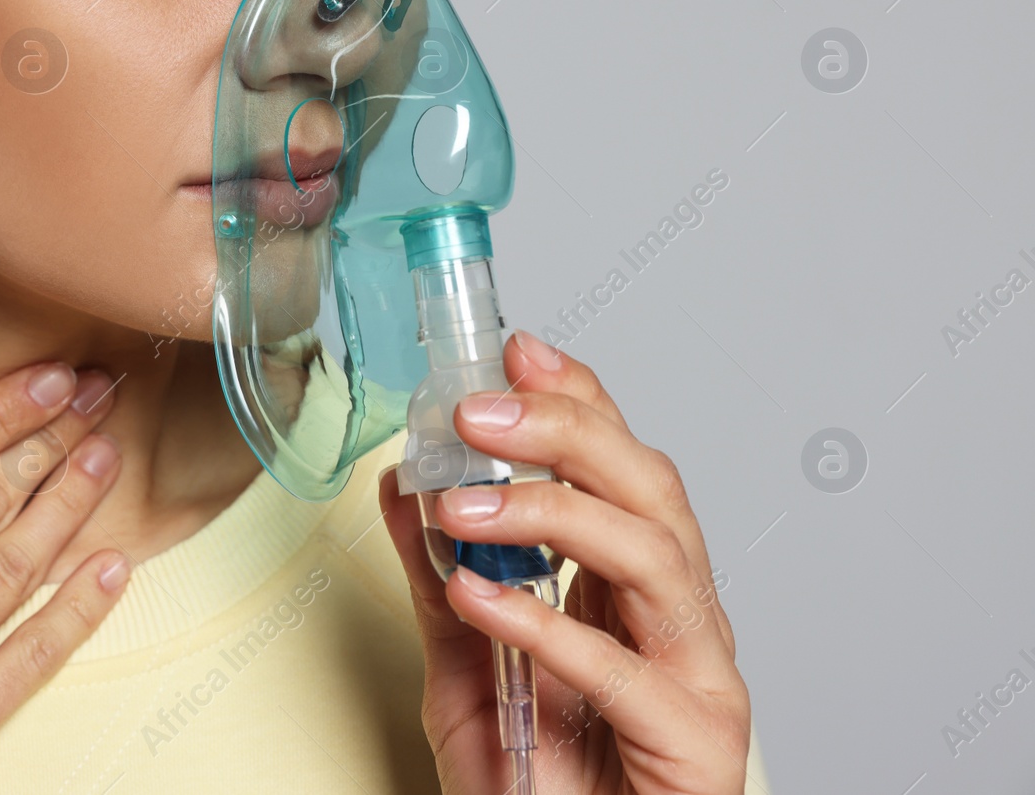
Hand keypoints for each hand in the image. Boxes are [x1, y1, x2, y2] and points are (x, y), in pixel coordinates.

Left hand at [380, 332, 751, 793]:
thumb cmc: (539, 787)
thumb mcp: (466, 670)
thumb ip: (440, 581)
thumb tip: (402, 488)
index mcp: (634, 590)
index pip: (620, 466)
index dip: (577, 398)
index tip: (514, 349)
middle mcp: (679, 619)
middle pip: (650, 490)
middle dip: (566, 432)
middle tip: (476, 411)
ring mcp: (699, 676)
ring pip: (656, 557)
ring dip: (553, 512)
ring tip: (461, 505)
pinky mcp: (695, 743)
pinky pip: (623, 671)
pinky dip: (546, 625)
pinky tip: (482, 598)